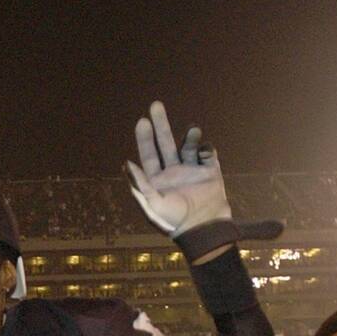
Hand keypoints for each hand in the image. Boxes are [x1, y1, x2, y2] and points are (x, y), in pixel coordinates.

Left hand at [127, 101, 230, 236]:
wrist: (204, 230)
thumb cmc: (173, 222)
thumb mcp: (152, 205)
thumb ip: (140, 185)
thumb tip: (126, 163)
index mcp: (156, 180)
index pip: (148, 155)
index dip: (144, 138)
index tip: (142, 121)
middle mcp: (172, 172)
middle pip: (165, 143)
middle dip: (161, 125)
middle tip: (156, 105)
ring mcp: (191, 171)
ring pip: (187, 145)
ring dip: (189, 136)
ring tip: (193, 131)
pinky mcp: (210, 171)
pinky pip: (207, 153)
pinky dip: (205, 147)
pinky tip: (204, 152)